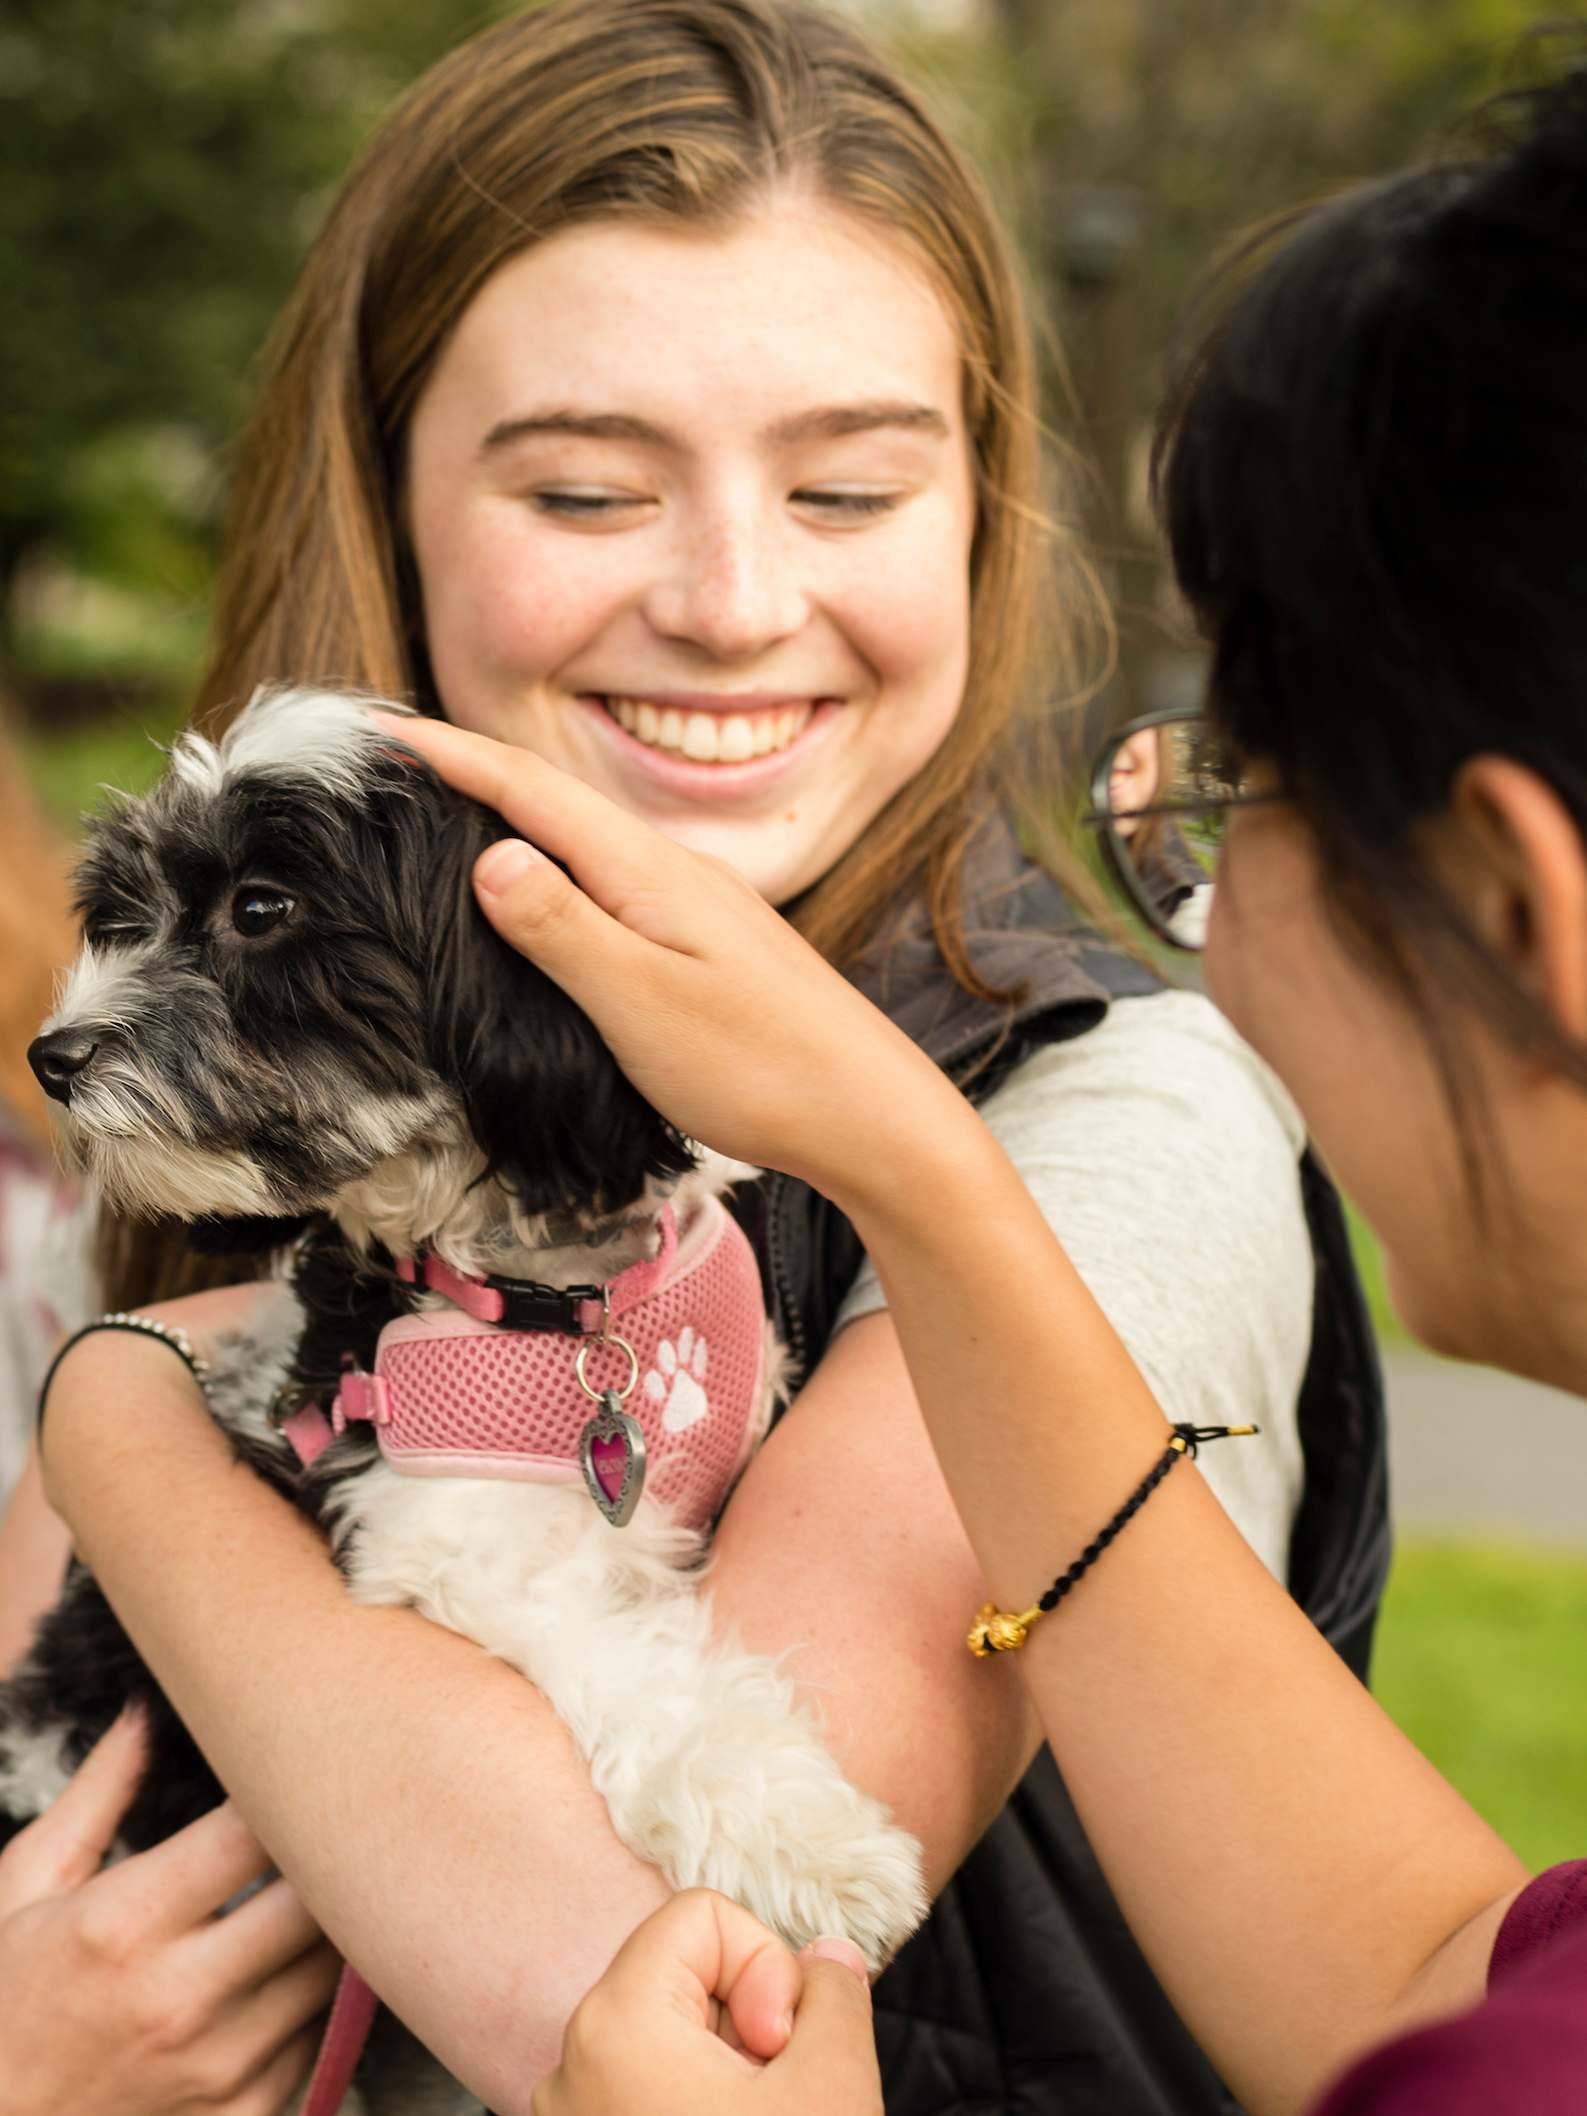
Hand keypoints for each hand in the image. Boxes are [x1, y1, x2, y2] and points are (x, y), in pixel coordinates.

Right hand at [0, 1710, 339, 2115]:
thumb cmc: (3, 2003)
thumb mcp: (25, 1888)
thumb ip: (96, 1797)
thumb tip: (144, 1712)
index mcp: (122, 1924)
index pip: (254, 1831)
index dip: (283, 1789)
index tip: (290, 1767)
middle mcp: (179, 1997)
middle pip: (316, 1897)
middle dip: (326, 1853)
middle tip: (322, 1822)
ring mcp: (218, 2065)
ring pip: (334, 1964)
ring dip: (330, 1923)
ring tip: (305, 1891)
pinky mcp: (245, 2113)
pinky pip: (322, 2032)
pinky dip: (314, 1996)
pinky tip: (281, 1971)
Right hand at [380, 716, 963, 1200]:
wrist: (872, 1117)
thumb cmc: (760, 1067)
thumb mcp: (642, 1000)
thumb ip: (562, 926)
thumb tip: (488, 854)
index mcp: (650, 870)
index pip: (529, 789)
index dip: (447, 755)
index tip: (369, 730)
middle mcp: (675, 870)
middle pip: (555, 800)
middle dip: (470, 773)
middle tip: (386, 765)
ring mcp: (697, 906)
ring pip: (586, 841)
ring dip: (514, 819)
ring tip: (445, 816)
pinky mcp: (709, 945)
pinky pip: (613, 883)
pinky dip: (557, 869)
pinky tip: (545, 897)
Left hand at [532, 1890, 882, 2115]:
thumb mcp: (832, 2084)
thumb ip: (834, 1993)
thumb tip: (827, 1955)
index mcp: (615, 2023)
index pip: (701, 1915)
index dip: (764, 1965)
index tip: (781, 2045)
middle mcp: (571, 2063)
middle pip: (684, 1975)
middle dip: (750, 2021)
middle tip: (782, 2091)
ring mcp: (571, 2115)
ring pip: (672, 2041)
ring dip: (731, 2071)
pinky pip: (647, 2092)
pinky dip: (698, 2103)